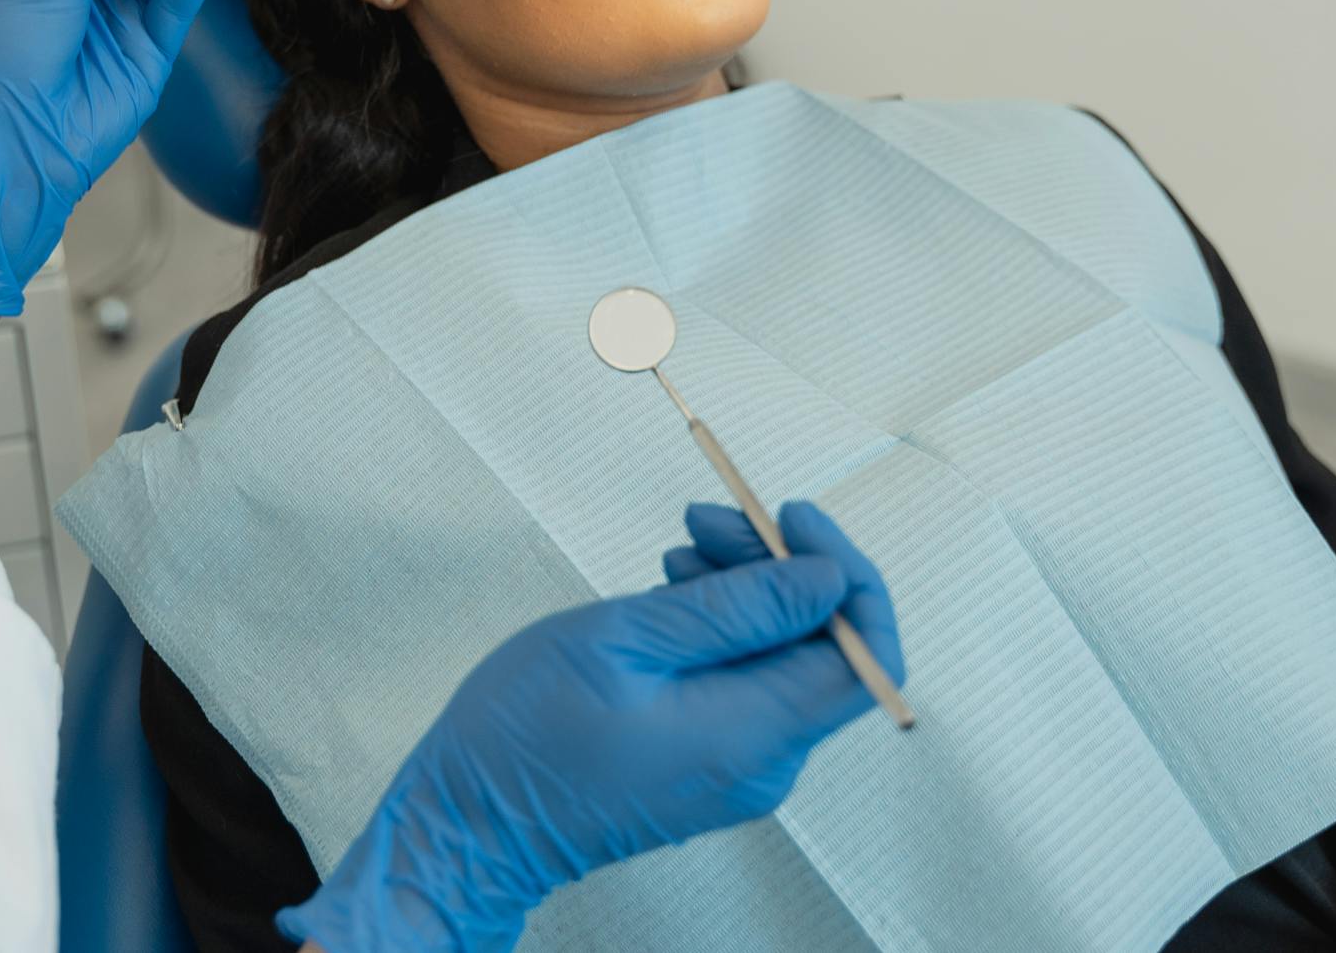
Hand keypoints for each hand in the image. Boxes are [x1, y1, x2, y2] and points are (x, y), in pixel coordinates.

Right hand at [279, 501, 904, 952]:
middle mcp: (763, 758)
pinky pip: (742, 679)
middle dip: (778, 565)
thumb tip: (827, 581)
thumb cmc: (528, 732)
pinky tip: (670, 594)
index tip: (789, 517)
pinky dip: (718, 627)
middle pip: (820, 645)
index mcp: (755, 733)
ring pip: (779, 655)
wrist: (470, 822)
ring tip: (679, 549)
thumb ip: (735, 608)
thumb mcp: (626, 640)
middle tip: (709, 514)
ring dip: (743, 589)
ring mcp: (737, 762)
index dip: (845, 574)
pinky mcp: (707, 757)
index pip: (865, 655)